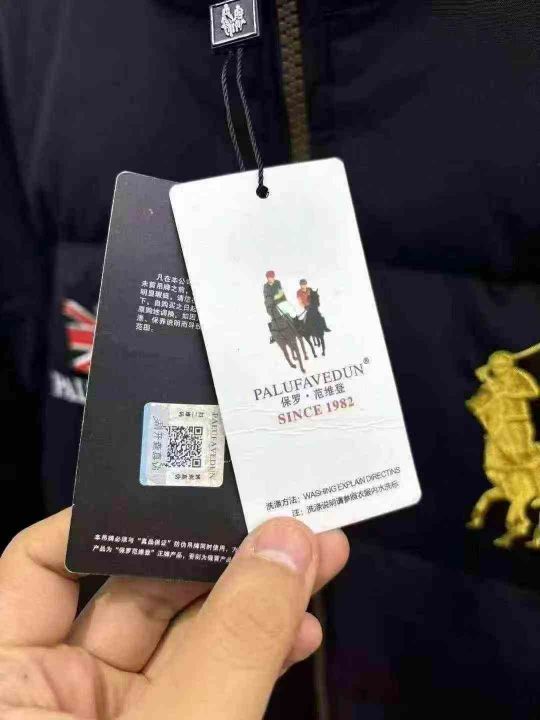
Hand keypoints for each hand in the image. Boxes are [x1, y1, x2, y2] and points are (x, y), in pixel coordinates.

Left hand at [0, 510, 348, 718]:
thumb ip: (233, 642)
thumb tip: (286, 541)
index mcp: (9, 682)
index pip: (41, 562)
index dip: (109, 516)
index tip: (188, 486)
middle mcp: (52, 695)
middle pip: (134, 591)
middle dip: (220, 554)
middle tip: (283, 514)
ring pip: (184, 636)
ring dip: (254, 600)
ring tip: (317, 559)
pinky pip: (208, 681)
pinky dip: (253, 655)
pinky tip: (298, 628)